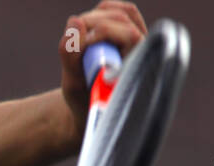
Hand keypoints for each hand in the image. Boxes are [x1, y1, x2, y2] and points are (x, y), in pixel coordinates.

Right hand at [58, 2, 147, 141]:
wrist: (91, 108)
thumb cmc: (84, 99)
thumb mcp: (72, 84)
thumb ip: (70, 54)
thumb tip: (74, 20)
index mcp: (138, 66)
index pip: (128, 34)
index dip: (102, 33)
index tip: (84, 46)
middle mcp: (143, 50)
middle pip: (121, 18)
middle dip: (93, 24)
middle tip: (75, 43)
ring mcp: (138, 39)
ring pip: (120, 11)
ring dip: (95, 17)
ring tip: (80, 39)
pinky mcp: (128, 31)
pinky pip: (117, 8)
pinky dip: (99, 12)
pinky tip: (87, 28)